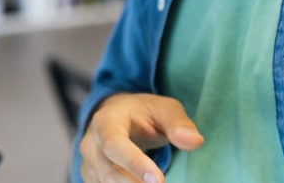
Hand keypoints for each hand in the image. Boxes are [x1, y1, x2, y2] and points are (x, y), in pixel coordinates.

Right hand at [78, 93, 202, 182]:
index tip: (158, 180)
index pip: (114, 144)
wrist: (118, 118)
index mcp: (106, 121)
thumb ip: (178, 123)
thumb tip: (194, 141)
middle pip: (107, 172)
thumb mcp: (163, 109)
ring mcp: (89, 164)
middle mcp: (91, 144)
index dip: (134, 164)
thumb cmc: (144, 113)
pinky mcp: (93, 179)